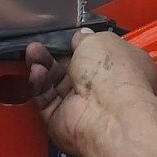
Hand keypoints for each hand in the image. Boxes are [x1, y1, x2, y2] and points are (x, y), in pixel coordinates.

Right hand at [25, 28, 156, 156]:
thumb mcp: (100, 40)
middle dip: (54, 54)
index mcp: (123, 67)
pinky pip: (46, 99)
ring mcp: (84, 105)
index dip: (81, 43)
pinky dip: (39, 85)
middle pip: (72, 67)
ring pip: (55, 82)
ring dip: (43, 65)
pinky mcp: (64, 120)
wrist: (107, 115)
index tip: (66, 36)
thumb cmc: (117, 78)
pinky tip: (36, 71)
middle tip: (41, 43)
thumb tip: (80, 37)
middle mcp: (105, 88)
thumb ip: (86, 38)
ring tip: (33, 52)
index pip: (98, 53)